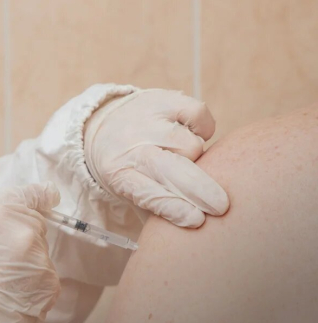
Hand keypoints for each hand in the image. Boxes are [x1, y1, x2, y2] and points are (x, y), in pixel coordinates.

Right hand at [0, 160, 60, 322]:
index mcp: (3, 213)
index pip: (36, 193)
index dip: (37, 195)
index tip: (39, 198)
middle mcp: (27, 234)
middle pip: (36, 222)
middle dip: (20, 231)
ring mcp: (41, 262)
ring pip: (40, 251)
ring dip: (26, 258)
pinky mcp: (51, 288)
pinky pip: (46, 276)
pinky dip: (33, 282)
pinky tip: (10, 291)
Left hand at [84, 89, 228, 227]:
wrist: (102, 126)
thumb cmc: (127, 167)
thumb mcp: (129, 189)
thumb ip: (155, 205)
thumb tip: (192, 223)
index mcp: (119, 174)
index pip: (147, 194)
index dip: (173, 208)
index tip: (197, 220)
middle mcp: (131, 146)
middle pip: (172, 170)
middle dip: (200, 190)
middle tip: (221, 206)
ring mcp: (146, 120)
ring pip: (191, 146)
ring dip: (195, 156)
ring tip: (184, 159)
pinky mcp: (162, 99)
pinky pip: (198, 113)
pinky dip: (203, 126)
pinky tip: (193, 133)